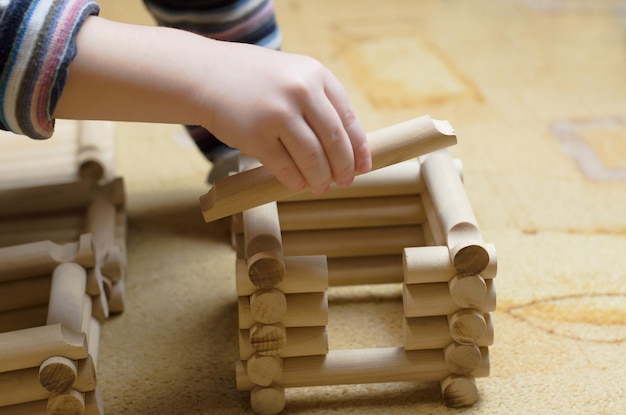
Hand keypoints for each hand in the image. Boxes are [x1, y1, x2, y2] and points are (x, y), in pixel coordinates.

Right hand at [199, 42, 371, 193]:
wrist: (206, 75)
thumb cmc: (254, 80)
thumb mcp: (292, 75)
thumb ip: (318, 102)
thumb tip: (346, 147)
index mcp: (316, 75)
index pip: (348, 118)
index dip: (359, 148)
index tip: (363, 166)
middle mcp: (301, 91)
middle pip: (335, 141)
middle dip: (344, 167)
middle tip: (345, 181)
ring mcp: (277, 114)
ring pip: (313, 158)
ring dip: (321, 179)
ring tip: (321, 186)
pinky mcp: (256, 136)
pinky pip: (285, 168)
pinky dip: (296, 181)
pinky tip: (298, 185)